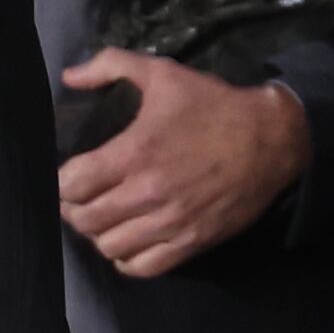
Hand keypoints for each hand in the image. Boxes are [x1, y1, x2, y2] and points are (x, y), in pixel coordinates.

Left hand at [55, 50, 311, 277]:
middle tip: (79, 199)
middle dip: (73, 210)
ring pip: (110, 247)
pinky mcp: (193, 241)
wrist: (272, 138)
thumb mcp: (162, 72)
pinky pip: (144, 267)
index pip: (72, 184)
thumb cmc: (212, 105)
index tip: (67, 176)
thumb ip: (110, 65)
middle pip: (85, 220)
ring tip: (103, 219)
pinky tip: (128, 240)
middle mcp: (148, 193)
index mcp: (134, 152)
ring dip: (99, 234)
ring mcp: (172, 222)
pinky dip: (127, 259)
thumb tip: (68, 76)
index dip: (61, 182)